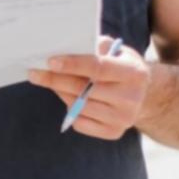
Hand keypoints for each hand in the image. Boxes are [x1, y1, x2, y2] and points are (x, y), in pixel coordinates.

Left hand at [28, 36, 150, 139]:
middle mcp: (131, 98)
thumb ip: (96, 46)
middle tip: (34, 73)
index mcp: (134, 73)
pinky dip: (71, 110)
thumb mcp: (117, 51)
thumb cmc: (121, 67)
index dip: (72, 64)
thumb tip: (65, 45)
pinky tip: (73, 99)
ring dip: (61, 93)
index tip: (50, 62)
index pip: (98, 68)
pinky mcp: (114, 132)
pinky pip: (80, 122)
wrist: (144, 95)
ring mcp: (123, 118)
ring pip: (78, 106)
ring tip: (55, 83)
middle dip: (55, 80)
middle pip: (83, 89)